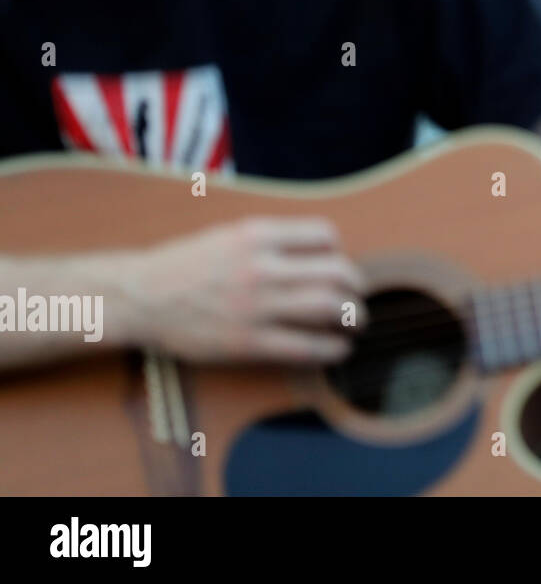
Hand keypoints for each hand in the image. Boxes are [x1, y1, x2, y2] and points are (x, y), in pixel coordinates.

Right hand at [119, 217, 367, 363]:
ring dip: (354, 317)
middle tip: (358, 297)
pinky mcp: (248, 342)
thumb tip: (321, 251)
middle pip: (337, 272)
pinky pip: (306, 346)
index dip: (338, 251)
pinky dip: (332, 349)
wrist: (139, 297)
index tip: (336, 263)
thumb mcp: (229, 234)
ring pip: (329, 308)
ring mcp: (256, 306)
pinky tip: (339, 349)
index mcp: (257, 235)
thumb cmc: (185, 265)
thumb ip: (272, 241)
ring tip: (356, 323)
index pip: (324, 235)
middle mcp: (262, 267)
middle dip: (356, 287)